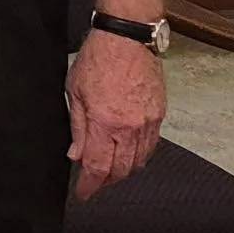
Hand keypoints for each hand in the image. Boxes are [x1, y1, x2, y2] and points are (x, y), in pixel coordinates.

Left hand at [67, 23, 166, 198]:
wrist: (127, 38)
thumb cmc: (97, 59)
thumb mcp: (74, 91)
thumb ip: (76, 126)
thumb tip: (76, 154)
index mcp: (104, 121)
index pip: (96, 166)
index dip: (89, 185)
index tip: (83, 193)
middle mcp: (128, 127)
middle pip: (119, 170)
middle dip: (105, 181)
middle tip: (93, 182)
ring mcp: (147, 122)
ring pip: (137, 162)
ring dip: (122, 170)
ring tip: (108, 170)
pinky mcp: (159, 115)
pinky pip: (150, 147)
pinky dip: (138, 156)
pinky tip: (128, 154)